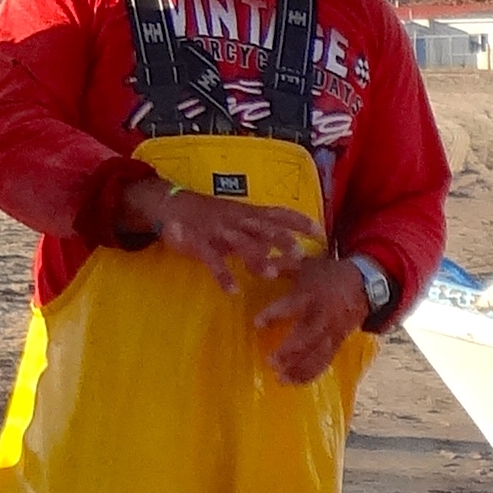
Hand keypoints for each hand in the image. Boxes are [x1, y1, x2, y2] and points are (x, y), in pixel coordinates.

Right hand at [127, 180, 316, 291]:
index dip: (299, 221)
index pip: (278, 213)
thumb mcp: (238, 217)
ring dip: (256, 257)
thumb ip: (260, 230)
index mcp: (248, 213)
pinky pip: (212, 260)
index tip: (320, 232)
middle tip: (300, 254)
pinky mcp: (200, 242)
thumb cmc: (210, 214)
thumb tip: (285, 247)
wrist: (172, 203)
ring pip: (240, 243)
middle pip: (264, 228)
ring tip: (271, 273)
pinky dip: (222, 275)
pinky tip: (232, 290)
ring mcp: (218, 230)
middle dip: (282, 240)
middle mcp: (237, 219)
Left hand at [255, 258, 370, 385]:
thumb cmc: (329, 274)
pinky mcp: (338, 342)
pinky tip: (294, 382)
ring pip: (317, 354)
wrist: (365, 283)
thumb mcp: (307, 264)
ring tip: (280, 378)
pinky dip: (310, 373)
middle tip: (271, 362)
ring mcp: (332, 331)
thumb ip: (283, 266)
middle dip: (289, 351)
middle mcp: (323, 316)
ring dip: (299, 368)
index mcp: (312, 294)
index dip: (274, 315)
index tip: (257, 323)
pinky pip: (325, 361)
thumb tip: (260, 266)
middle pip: (307, 337)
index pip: (291, 306)